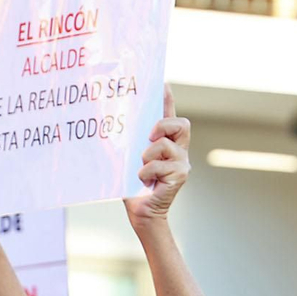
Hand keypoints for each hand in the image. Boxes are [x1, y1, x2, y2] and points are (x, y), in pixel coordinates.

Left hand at [123, 87, 190, 226]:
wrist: (141, 212)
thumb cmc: (133, 186)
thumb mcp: (129, 159)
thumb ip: (130, 143)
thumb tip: (114, 123)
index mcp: (166, 142)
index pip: (170, 115)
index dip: (168, 99)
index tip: (162, 83)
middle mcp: (178, 149)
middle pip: (182, 124)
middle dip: (163, 125)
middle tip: (149, 136)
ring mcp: (182, 162)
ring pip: (166, 144)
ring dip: (148, 154)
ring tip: (140, 167)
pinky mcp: (181, 175)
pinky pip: (161, 164)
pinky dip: (146, 171)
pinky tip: (143, 179)